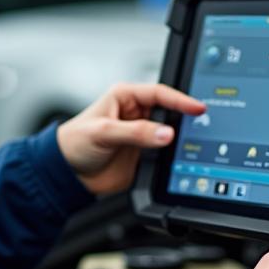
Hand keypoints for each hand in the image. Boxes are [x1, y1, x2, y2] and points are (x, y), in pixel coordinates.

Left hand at [56, 83, 204, 195]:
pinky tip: (182, 159)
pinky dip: (174, 156)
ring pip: (170, 134)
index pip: (160, 93)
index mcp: (126, 97)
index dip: (180, 100)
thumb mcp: (103, 132)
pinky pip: (165, 154)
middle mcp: (137, 114)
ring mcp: (143, 135)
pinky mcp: (145, 155)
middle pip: (170, 112)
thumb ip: (135, 132)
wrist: (67, 174)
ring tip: (195, 144)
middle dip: (184, 119)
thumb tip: (165, 133)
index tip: (197, 108)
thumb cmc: (74, 143)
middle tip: (201, 126)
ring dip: (180, 139)